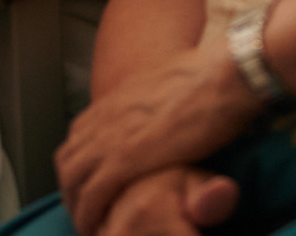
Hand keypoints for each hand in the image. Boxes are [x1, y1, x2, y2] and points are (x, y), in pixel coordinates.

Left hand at [56, 39, 261, 235]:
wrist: (226, 74)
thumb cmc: (215, 76)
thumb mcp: (174, 82)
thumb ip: (159, 100)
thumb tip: (169, 109)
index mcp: (120, 97)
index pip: (79, 135)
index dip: (82, 164)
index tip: (93, 184)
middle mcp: (107, 114)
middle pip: (68, 158)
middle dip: (73, 190)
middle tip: (89, 212)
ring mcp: (112, 135)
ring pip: (73, 179)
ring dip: (78, 206)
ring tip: (93, 227)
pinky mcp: (125, 158)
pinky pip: (92, 195)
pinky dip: (90, 215)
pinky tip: (101, 230)